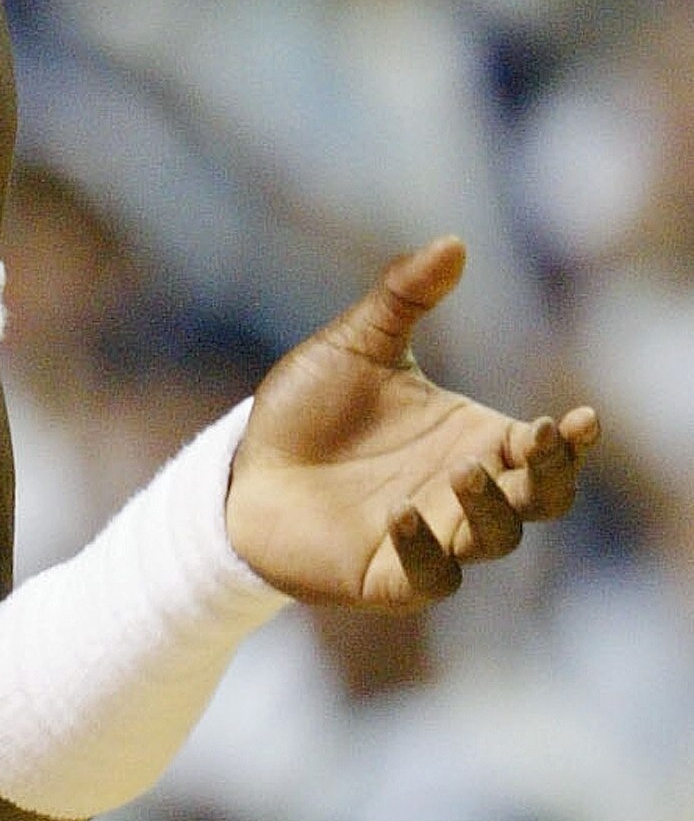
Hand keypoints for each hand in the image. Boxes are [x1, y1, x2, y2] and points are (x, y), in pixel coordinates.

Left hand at [224, 237, 598, 607]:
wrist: (241, 470)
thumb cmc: (308, 409)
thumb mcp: (357, 343)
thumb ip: (404, 296)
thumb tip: (455, 241)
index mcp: (473, 439)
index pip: (544, 449)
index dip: (570, 440)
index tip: (579, 418)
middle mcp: (463, 494)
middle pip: (542, 500)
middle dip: (551, 474)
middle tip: (534, 439)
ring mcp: (431, 539)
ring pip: (496, 540)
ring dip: (492, 508)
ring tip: (466, 469)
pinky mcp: (386, 576)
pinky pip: (430, 579)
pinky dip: (426, 553)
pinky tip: (403, 514)